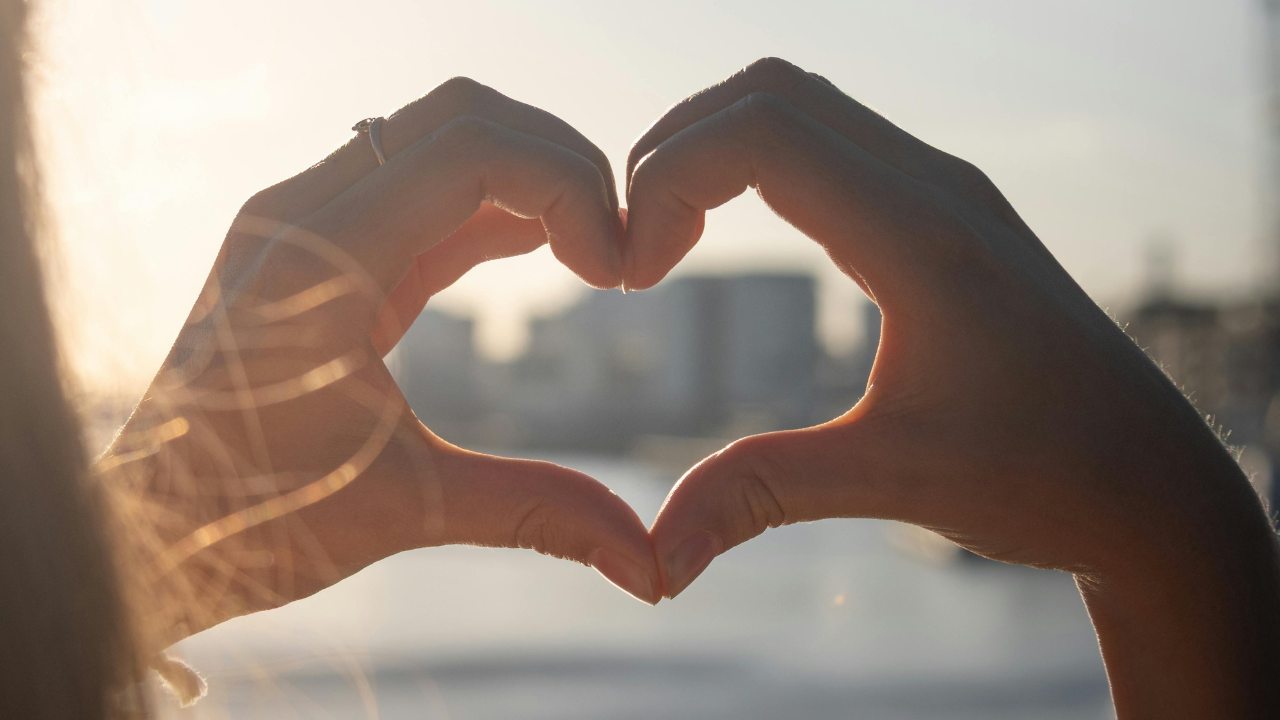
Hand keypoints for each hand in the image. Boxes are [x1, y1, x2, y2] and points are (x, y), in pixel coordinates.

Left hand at [104, 79, 659, 651]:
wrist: (152, 531)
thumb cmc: (251, 522)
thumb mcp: (406, 510)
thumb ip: (537, 513)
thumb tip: (649, 568)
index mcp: (319, 260)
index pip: (471, 148)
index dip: (569, 188)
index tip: (614, 271)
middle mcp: (303, 215)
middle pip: (463, 117)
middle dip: (562, 164)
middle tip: (614, 248)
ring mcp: (305, 222)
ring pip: (443, 137)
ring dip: (530, 177)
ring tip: (591, 250)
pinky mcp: (319, 246)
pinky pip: (422, 188)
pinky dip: (494, 205)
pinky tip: (544, 251)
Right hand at [626, 58, 1279, 715]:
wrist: (1150, 482)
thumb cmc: (1044, 478)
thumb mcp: (893, 482)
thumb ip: (762, 496)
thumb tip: (655, 556)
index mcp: (923, 238)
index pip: (764, 135)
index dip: (668, 180)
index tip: (636, 273)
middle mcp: (937, 188)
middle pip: (772, 93)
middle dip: (676, 150)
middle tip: (637, 243)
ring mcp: (946, 191)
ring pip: (802, 106)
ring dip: (716, 150)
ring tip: (666, 235)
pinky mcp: (946, 210)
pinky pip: (833, 141)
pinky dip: (759, 163)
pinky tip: (729, 231)